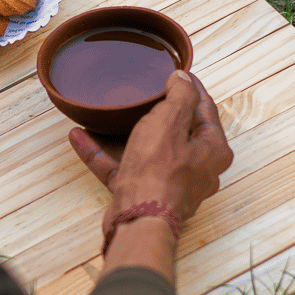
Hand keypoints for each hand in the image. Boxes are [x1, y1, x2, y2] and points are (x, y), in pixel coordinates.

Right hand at [69, 71, 233, 230]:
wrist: (139, 222)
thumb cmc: (159, 173)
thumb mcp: (169, 121)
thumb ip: (180, 96)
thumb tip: (183, 79)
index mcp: (213, 149)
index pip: (205, 109)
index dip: (190, 87)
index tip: (175, 73)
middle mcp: (198, 169)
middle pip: (178, 130)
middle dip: (159, 110)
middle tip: (145, 91)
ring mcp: (171, 184)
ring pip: (148, 150)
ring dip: (124, 132)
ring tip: (109, 114)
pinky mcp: (145, 195)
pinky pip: (124, 168)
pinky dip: (105, 154)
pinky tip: (81, 138)